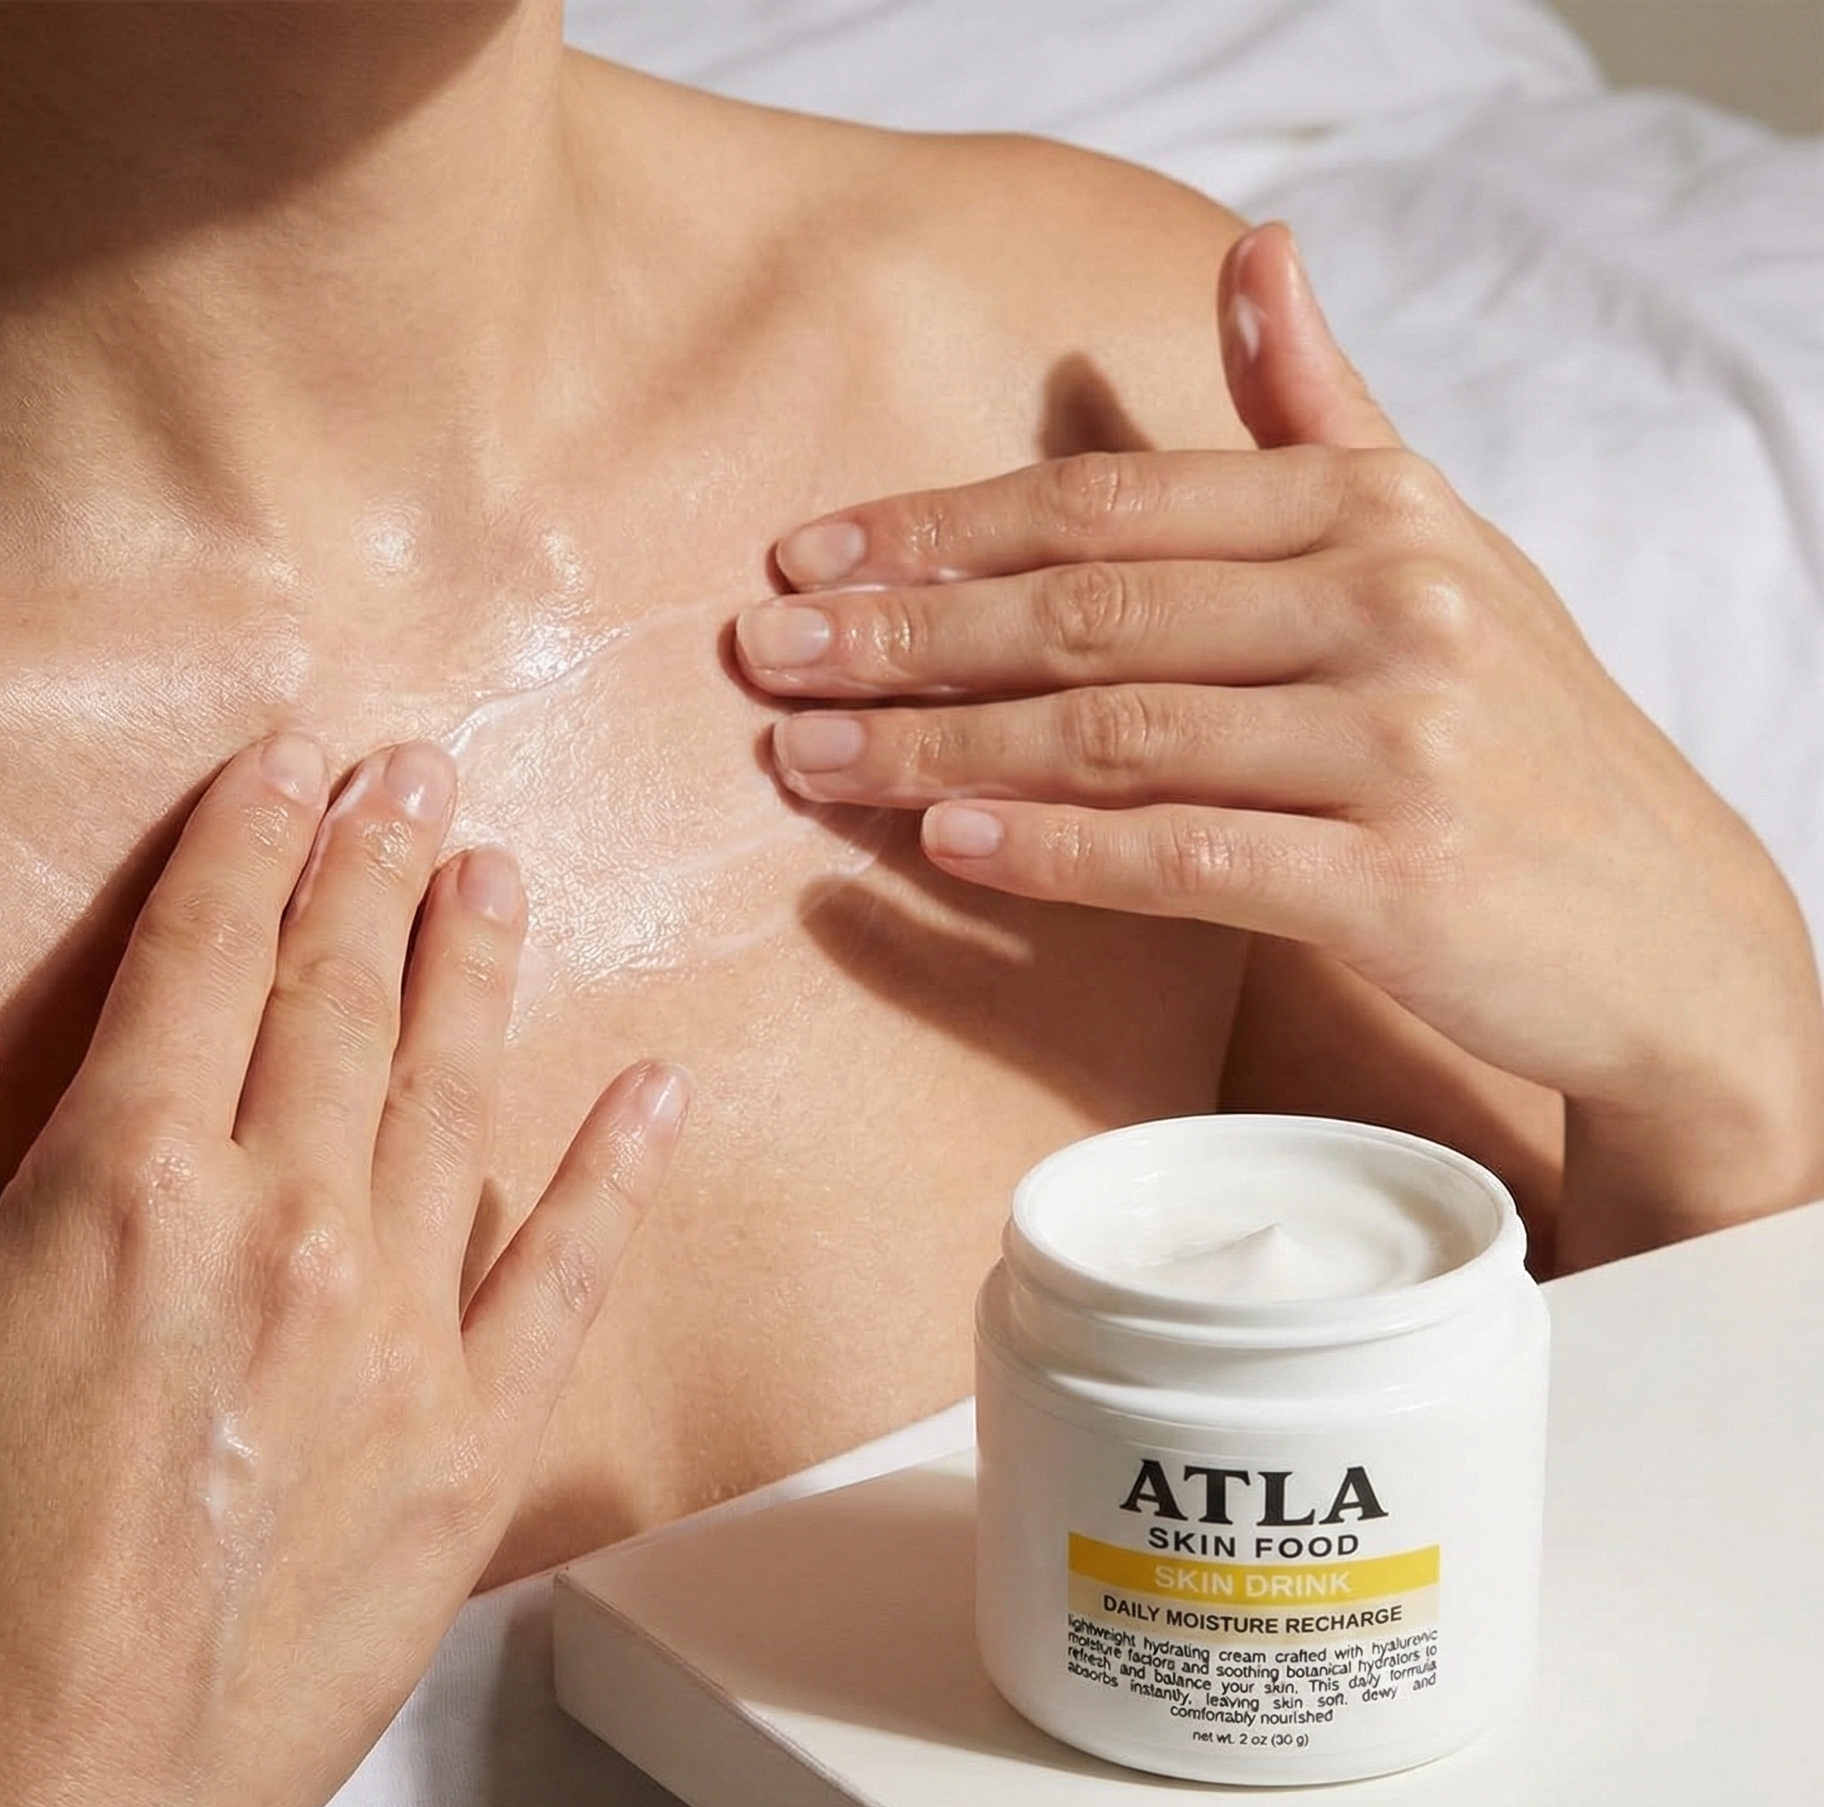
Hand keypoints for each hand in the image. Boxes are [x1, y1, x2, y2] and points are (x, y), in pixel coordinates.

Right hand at [0, 737, 687, 1806]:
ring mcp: (405, 1329)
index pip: (209, 952)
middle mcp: (289, 1226)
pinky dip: (619, 1171)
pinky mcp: (478, 1435)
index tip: (295, 767)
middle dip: (379, 867)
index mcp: (128, 1182)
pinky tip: (651, 1089)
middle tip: (422, 774)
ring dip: (480, 969)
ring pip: (460, 1094)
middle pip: (346, 997)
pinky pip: (572, 1271)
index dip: (255, 841)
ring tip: (500, 875)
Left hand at [736, 223, 1823, 1255]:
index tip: (806, 558)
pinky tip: (943, 849)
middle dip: (908, 635)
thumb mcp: (1441, 547)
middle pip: (1090, 609)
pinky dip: (1057, 852)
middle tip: (763, 656)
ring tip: (808, 757)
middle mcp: (1392, 602)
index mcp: (1376, 510)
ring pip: (1118, 732)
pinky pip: (1188, 856)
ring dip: (942, 749)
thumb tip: (1257, 253)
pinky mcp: (1402, 880)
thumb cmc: (1524, 733)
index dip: (942, 529)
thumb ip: (1325, 417)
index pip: (1110, 502)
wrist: (1670, 927)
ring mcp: (1402, 741)